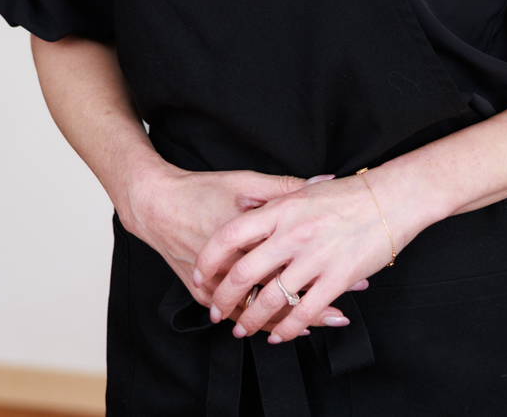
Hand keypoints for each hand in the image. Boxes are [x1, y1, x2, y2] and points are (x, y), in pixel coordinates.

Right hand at [122, 162, 342, 317]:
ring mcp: (214, 286)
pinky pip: (239, 316)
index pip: (291, 263)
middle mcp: (229, 268)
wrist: (154, 206)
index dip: (323, 271)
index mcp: (244, 239)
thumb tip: (324, 179)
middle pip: (278, 296)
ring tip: (321, 324)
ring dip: (291, 321)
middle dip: (313, 306)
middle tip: (343, 311)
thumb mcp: (244, 182)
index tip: (352, 273)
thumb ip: (285, 187)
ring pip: (258, 314)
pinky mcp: (204, 294)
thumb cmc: (200, 191)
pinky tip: (285, 328)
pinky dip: (264, 323)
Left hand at [195, 173, 399, 341]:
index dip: (209, 258)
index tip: (200, 272)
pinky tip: (279, 335)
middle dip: (223, 298)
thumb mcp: (302, 190)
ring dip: (251, 320)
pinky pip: (305, 311)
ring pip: (271, 298)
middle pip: (244, 273)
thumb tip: (247, 215)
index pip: (230, 235)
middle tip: (214, 310)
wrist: (392, 197)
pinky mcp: (338, 278)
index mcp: (280, 209)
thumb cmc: (347, 193)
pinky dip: (288, 328)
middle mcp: (293, 234)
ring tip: (241, 329)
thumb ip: (274, 203)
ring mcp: (315, 257)